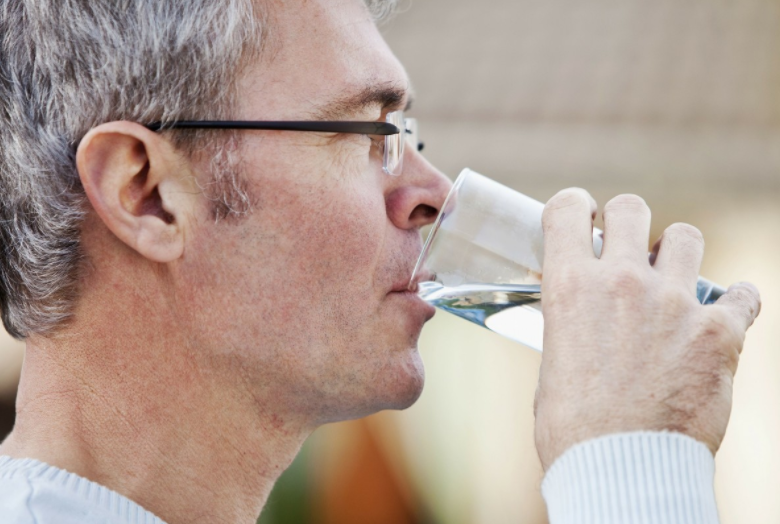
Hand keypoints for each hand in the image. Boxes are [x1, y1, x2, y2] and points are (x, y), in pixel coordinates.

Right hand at [533, 189, 760, 470]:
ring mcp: (673, 302)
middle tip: (629, 250)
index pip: (567, 208)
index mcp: (569, 286)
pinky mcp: (718, 332)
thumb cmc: (574, 427)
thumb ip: (568, 323)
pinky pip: (741, 294)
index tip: (583, 222)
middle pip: (632, 206)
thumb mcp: (552, 362)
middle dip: (628, 222)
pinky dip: (734, 304)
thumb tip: (579, 315)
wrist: (620, 470)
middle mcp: (621, 281)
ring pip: (686, 236)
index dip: (575, 209)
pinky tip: (723, 319)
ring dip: (678, 253)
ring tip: (674, 282)